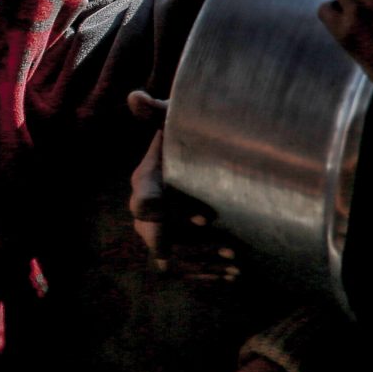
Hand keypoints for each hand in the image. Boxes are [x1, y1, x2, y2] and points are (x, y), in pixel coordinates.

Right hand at [125, 92, 238, 280]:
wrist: (195, 155)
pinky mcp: (174, 246)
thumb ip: (158, 112)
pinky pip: (182, 269)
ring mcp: (157, 231)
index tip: (205, 219)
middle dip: (194, 247)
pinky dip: (205, 274)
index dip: (171, 216)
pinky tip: (233, 275)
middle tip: (232, 248)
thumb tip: (135, 97)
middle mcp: (145, 210)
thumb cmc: (188, 135)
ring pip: (172, 259)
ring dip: (204, 263)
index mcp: (145, 180)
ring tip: (237, 261)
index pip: (144, 202)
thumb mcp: (175, 120)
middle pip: (158, 238)